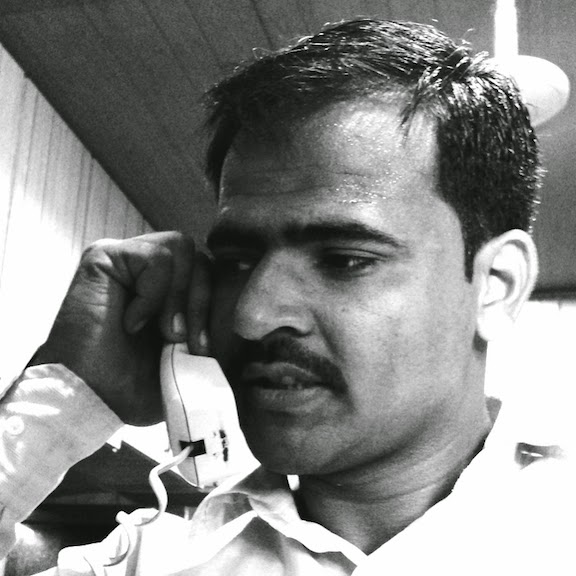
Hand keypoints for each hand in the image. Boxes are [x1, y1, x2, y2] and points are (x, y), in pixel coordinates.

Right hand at [29, 232, 210, 424]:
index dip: (222, 295)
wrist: (91, 399)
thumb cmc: (135, 385)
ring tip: (163, 333)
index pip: (212, 270)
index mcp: (171, 290)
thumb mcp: (191, 363)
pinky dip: (153, 295)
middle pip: (202, 258)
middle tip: (185, 342)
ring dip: (179, 298)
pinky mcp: (106, 255)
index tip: (211, 338)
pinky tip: (132, 323)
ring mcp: (128, 260)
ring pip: (182, 249)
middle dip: (202, 303)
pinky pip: (154, 258)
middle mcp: (150, 270)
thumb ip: (220, 337)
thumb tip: (260, 327)